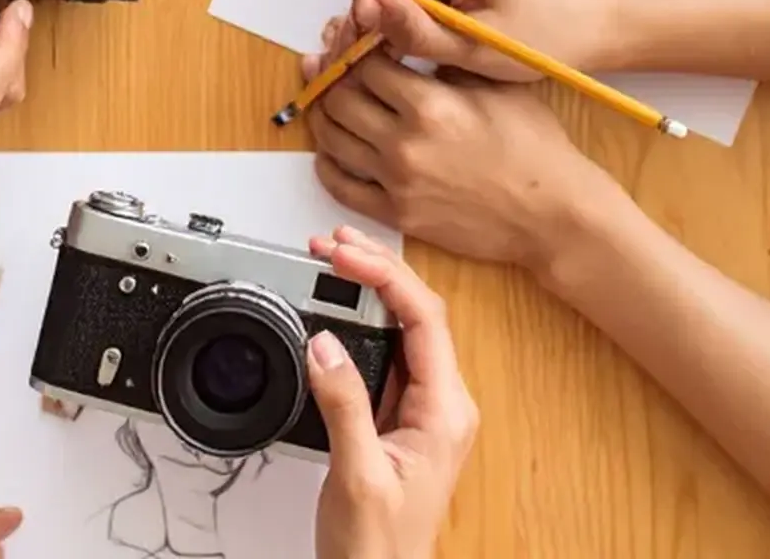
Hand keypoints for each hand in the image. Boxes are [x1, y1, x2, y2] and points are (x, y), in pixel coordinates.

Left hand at [306, 49, 617, 265]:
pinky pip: (340, 186)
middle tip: (329, 60)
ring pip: (331, 139)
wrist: (555, 213)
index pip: (364, 63)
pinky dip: (326, 162)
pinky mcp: (397, 215)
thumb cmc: (535, 145)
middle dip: (329, 73)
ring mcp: (397, 183)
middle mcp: (405, 144)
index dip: (352, 44)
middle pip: (338, 97)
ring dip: (321, 112)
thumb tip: (399, 35)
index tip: (353, 35)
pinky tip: (330, 147)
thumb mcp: (495, 82)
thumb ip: (444, 57)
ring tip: (324, 95)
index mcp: (430, 105)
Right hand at [306, 228, 477, 558]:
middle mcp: (442, 402)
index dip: (385, 276)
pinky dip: (361, 313)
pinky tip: (341, 299)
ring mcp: (422, 404)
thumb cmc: (380, 547)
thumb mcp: (358, 474)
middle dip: (376, 267)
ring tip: (335, 256)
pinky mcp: (399, 410)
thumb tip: (323, 342)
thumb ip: (343, 404)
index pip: (423, 319)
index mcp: (445, 411)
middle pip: (417, 310)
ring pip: (403, 322)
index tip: (345, 255)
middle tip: (333, 242)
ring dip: (369, 284)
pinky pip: (386, 345)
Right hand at [333, 0, 616, 81]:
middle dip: (379, 4)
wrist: (609, 28)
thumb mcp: (480, 43)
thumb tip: (368, 15)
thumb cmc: (552, 36)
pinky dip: (421, 16)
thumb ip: (421, 31)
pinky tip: (423, 46)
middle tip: (372, 47)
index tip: (366, 28)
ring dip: (399, 13)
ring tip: (397, 52)